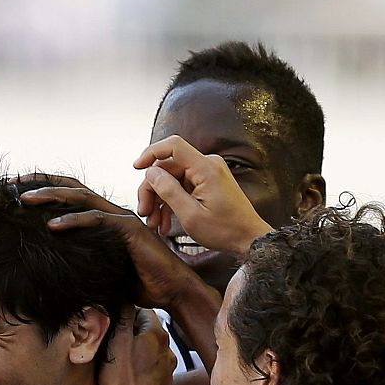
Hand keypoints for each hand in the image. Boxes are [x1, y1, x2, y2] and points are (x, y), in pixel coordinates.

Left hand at [17, 175, 219, 314]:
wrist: (172, 292)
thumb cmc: (141, 283)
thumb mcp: (102, 271)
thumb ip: (82, 263)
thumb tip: (54, 271)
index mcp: (105, 218)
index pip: (71, 196)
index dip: (46, 188)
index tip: (16, 191)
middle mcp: (112, 213)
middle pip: (72, 188)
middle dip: (41, 183)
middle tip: (12, 185)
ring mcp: (121, 219)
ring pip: (82, 198)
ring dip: (51, 197)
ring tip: (24, 200)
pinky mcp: (129, 230)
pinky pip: (97, 220)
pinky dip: (73, 221)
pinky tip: (52, 226)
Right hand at [98, 307, 174, 384]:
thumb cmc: (121, 380)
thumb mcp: (116, 341)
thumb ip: (122, 317)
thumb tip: (125, 300)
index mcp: (157, 335)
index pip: (144, 312)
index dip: (126, 314)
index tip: (114, 322)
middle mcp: (168, 351)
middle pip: (148, 332)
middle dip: (132, 334)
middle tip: (113, 342)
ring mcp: (168, 370)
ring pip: (151, 352)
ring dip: (137, 352)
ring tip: (120, 362)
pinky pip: (152, 369)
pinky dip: (142, 369)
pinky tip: (129, 377)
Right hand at [134, 136, 272, 254]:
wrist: (248, 238)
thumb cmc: (225, 230)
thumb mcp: (190, 215)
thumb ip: (168, 191)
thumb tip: (151, 173)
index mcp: (205, 168)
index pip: (173, 146)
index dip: (151, 153)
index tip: (137, 167)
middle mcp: (207, 165)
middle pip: (168, 167)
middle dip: (152, 190)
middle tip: (145, 214)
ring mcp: (208, 174)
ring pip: (173, 179)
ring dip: (160, 201)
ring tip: (155, 224)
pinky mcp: (207, 183)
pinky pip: (182, 187)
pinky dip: (172, 203)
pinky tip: (165, 222)